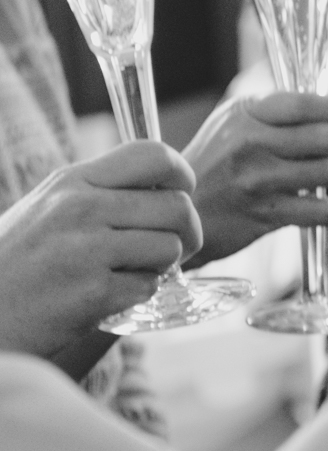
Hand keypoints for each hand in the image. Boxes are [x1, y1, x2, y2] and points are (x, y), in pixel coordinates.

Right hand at [0, 142, 200, 357]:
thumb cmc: (18, 262)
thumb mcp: (50, 207)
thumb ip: (103, 193)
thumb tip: (170, 190)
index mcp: (72, 182)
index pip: (153, 155)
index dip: (182, 175)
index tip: (181, 195)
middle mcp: (80, 208)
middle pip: (178, 206)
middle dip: (187, 232)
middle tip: (171, 247)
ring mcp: (86, 250)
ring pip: (171, 248)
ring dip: (159, 266)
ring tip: (126, 271)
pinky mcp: (93, 292)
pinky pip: (149, 286)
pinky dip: (137, 295)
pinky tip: (105, 295)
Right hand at [184, 93, 327, 263]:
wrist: (183, 208)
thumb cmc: (216, 160)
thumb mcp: (232, 121)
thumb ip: (274, 108)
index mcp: (246, 116)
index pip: (305, 104)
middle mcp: (252, 145)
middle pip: (326, 137)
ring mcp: (260, 182)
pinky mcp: (269, 215)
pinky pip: (326, 210)